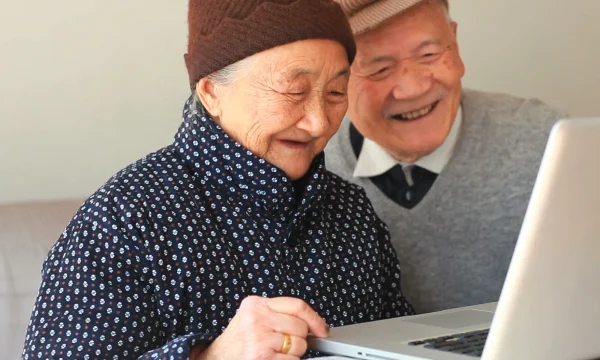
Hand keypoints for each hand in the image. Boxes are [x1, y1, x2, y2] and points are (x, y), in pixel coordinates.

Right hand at [193, 295, 329, 359]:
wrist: (215, 358)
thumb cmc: (238, 340)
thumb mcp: (252, 317)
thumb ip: (276, 313)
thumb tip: (311, 322)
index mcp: (256, 304)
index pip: (297, 305)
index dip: (314, 318)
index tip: (322, 328)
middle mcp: (256, 318)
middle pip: (300, 327)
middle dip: (299, 339)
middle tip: (285, 343)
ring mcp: (259, 338)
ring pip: (299, 345)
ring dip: (293, 353)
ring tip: (276, 352)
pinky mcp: (261, 357)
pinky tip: (273, 359)